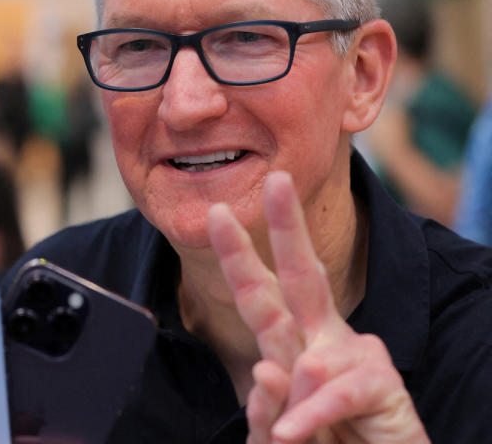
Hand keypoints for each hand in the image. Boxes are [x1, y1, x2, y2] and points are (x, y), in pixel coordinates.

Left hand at [207, 172, 427, 443]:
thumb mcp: (279, 428)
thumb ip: (266, 403)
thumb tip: (265, 368)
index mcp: (294, 343)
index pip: (262, 294)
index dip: (238, 254)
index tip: (217, 213)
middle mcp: (324, 341)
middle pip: (301, 277)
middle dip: (288, 227)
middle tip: (276, 181)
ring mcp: (356, 358)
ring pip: (311, 355)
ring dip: (290, 397)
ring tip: (285, 436)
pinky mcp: (383, 387)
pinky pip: (335, 394)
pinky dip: (310, 416)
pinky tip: (291, 432)